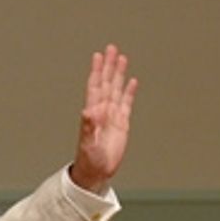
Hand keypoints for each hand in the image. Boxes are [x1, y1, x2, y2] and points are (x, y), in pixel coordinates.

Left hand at [69, 44, 137, 192]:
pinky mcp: (121, 123)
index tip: (98, 55)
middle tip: (111, 48)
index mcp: (93, 113)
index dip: (97, 70)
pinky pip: (126, 103)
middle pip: (106, 83)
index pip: (95, 86)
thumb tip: (88, 110)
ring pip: (116, 89)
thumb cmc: (89, 160)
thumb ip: (89, 126)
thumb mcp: (88, 143)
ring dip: (118, 74)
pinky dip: (128, 91)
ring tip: (121, 58)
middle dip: (108, 65)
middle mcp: (102, 111)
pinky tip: (131, 81)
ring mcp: (112, 116)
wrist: (97, 172)